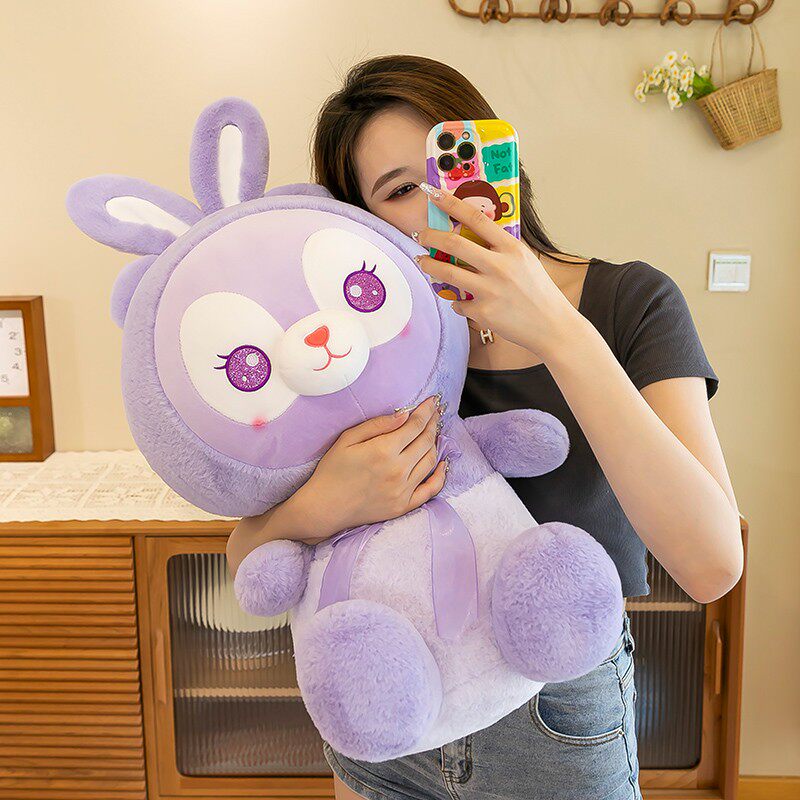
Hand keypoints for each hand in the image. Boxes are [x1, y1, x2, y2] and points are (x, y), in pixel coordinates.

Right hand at [291, 396, 447, 543]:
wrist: (325, 507)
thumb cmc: (332, 471)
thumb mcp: (347, 439)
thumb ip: (377, 425)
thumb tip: (404, 414)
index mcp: (384, 451)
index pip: (415, 425)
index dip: (426, 411)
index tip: (432, 401)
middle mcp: (398, 470)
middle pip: (426, 440)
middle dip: (433, 422)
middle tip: (435, 412)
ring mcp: (403, 490)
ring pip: (431, 461)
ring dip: (436, 443)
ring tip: (434, 431)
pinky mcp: (404, 506)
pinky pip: (431, 490)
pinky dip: (440, 475)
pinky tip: (442, 463)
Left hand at [413, 183, 581, 359]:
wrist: (551, 326)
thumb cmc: (537, 291)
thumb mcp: (524, 261)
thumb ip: (499, 248)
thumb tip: (467, 234)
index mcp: (511, 249)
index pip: (477, 218)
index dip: (451, 204)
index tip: (433, 194)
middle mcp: (499, 267)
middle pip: (454, 243)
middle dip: (430, 236)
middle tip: (420, 235)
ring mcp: (489, 290)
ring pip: (446, 272)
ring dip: (429, 265)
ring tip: (423, 262)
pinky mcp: (483, 312)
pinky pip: (458, 302)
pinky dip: (458, 301)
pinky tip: (466, 302)